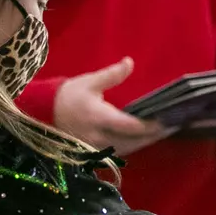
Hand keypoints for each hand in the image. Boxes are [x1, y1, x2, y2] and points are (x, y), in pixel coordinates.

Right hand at [52, 58, 169, 155]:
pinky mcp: (94, 152)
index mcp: (98, 118)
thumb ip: (112, 75)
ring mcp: (95, 147)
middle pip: (133, 142)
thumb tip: (130, 62)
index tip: (167, 119)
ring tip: (163, 133)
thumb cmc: (68, 95)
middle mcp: (98, 136)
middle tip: (173, 127)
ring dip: (145, 142)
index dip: (150, 126)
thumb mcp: (90, 82)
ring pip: (127, 149)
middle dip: (153, 135)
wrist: (42, 113)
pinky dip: (133, 146)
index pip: (130, 126)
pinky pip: (118, 152)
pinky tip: (144, 139)